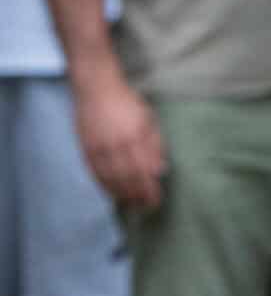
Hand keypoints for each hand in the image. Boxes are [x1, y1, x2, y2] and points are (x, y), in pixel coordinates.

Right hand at [75, 75, 167, 212]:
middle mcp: (116, 145)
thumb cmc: (128, 102)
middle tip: (146, 207)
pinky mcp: (85, 149)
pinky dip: (104, 186)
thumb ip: (155, 145)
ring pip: (110, 179)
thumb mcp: (149, 120)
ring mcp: (98, 148)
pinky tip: (113, 193)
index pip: (144, 172)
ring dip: (122, 195)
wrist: (96, 89)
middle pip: (128, 179)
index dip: (150, 189)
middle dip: (138, 196)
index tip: (156, 200)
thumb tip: (159, 170)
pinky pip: (95, 173)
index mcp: (135, 137)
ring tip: (132, 204)